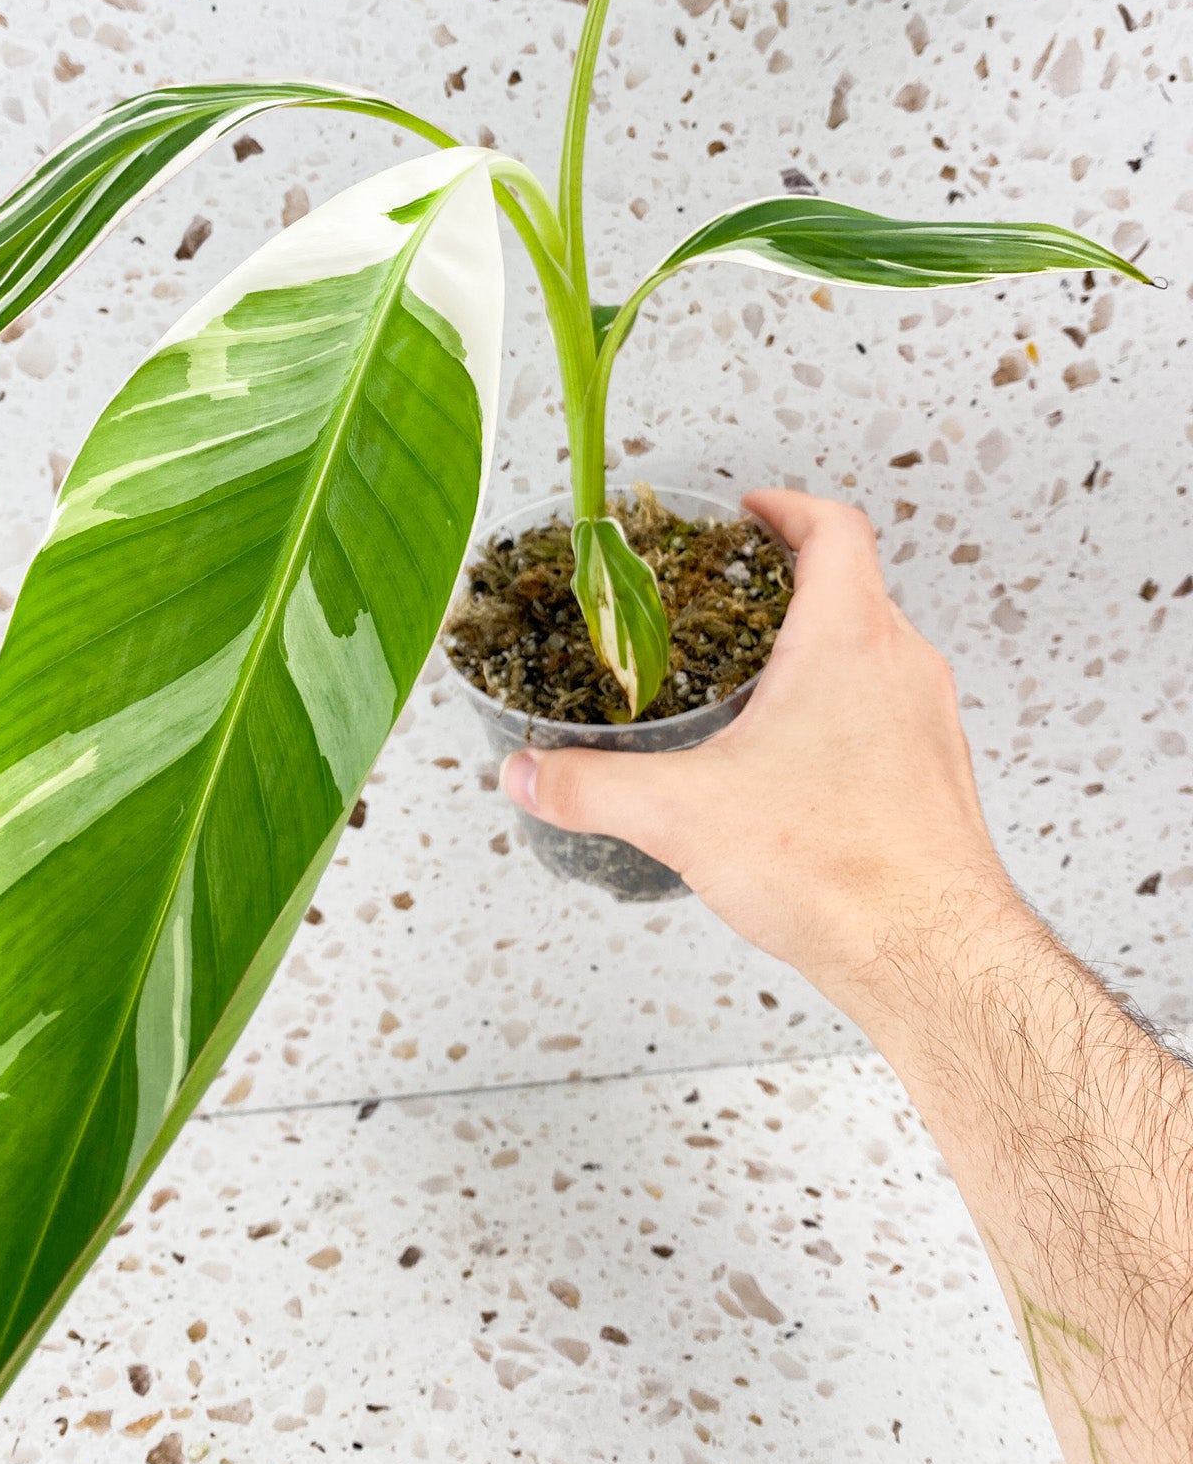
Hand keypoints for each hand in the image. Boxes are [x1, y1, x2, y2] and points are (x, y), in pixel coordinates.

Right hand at [500, 488, 1029, 1027]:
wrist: (932, 955)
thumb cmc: (839, 868)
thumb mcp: (683, 814)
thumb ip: (592, 786)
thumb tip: (529, 775)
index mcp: (849, 641)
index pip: (835, 530)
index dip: (788, 508)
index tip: (749, 512)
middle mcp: (903, 668)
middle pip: (855, 586)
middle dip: (788, 581)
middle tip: (731, 594)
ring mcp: (928, 725)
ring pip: (875, 654)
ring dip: (817, 649)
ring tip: (751, 679)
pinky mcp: (935, 781)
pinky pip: (888, 716)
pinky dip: (841, 712)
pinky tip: (791, 766)